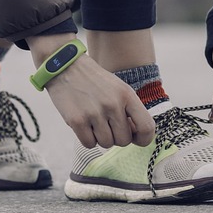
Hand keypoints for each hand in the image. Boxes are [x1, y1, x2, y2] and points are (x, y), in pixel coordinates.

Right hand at [28, 34, 154, 148]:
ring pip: (106, 144)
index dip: (144, 139)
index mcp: (127, 95)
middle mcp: (113, 104)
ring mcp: (95, 113)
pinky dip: (87, 139)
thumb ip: (130, 110)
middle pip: (124, 140)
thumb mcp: (119, 88)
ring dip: (101, 138)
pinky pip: (89, 144)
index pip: (146, 127)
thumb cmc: (95, 81)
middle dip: (117, 137)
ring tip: (95, 122)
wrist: (66, 67)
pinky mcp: (77, 121)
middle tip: (108, 125)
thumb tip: (136, 135)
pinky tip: (85, 125)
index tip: (136, 139)